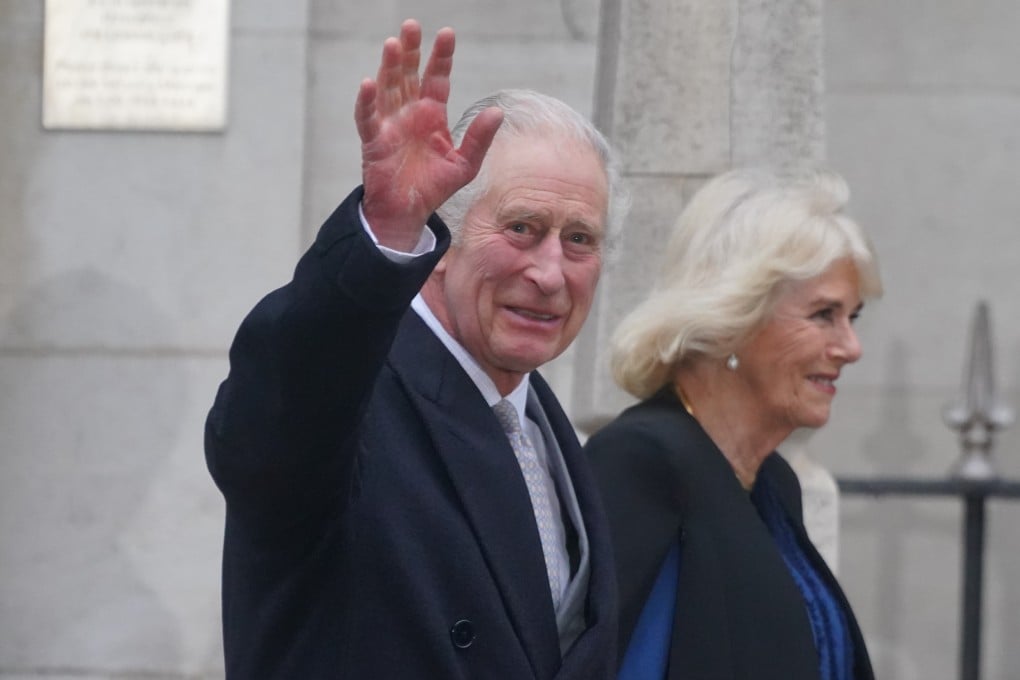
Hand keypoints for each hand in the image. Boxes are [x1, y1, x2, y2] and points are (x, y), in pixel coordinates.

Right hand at [355, 19, 503, 250]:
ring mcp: (389, 125)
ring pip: (387, 89)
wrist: (408, 213)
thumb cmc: (434, 187)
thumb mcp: (465, 164)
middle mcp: (409, 113)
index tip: (447, 33)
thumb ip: (479, 138)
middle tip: (412, 25)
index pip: (436, 78)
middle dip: (410, 51)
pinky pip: (368, 118)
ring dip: (389, 67)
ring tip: (393, 44)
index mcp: (432, 114)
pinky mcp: (374, 141)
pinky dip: (366, 102)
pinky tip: (368, 84)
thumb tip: (498, 112)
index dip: (441, 56)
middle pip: (408, 75)